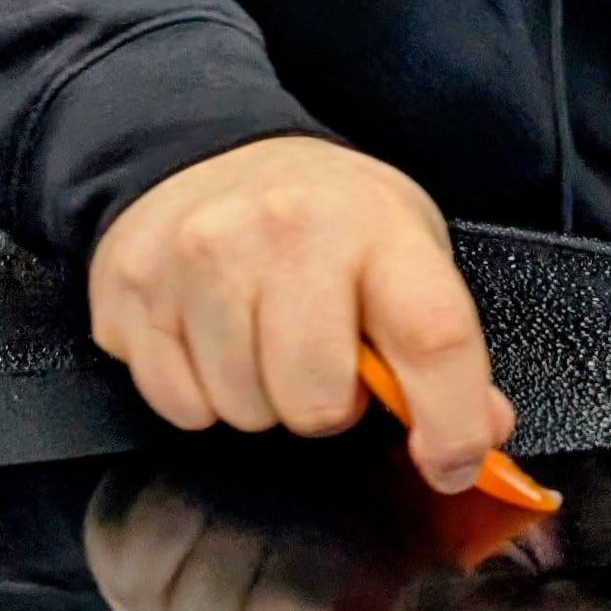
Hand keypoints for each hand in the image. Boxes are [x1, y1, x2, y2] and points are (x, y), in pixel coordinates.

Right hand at [88, 137, 514, 490]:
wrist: (202, 149)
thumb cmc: (321, 215)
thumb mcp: (402, 248)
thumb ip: (441, 343)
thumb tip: (475, 438)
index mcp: (374, 224)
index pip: (432, 337)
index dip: (449, 422)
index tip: (449, 461)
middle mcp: (284, 230)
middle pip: (315, 400)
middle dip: (325, 406)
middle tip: (321, 362)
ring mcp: (199, 256)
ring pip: (242, 411)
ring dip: (260, 399)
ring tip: (262, 341)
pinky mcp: (135, 287)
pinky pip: (178, 405)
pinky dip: (199, 394)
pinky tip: (209, 341)